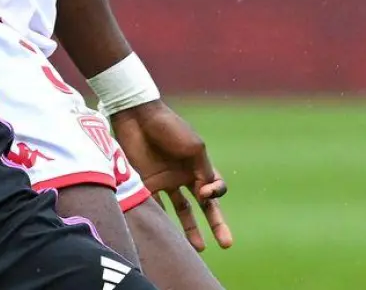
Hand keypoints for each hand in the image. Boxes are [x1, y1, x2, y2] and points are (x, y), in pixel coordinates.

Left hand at [111, 100, 232, 250]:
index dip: (216, 195)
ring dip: (189, 230)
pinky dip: (158, 220)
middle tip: (226, 245)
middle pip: (203, 206)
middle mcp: (184, 176)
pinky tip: (163, 235)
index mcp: (198, 166)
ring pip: (181, 211)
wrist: (138, 117)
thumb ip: (204, 172)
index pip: (216, 188)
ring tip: (197, 248)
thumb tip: (207, 197)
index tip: (206, 193)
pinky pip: (154, 206)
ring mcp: (165, 181)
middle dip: (215, 225)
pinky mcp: (145, 184)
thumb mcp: (194, 148)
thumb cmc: (170, 129)